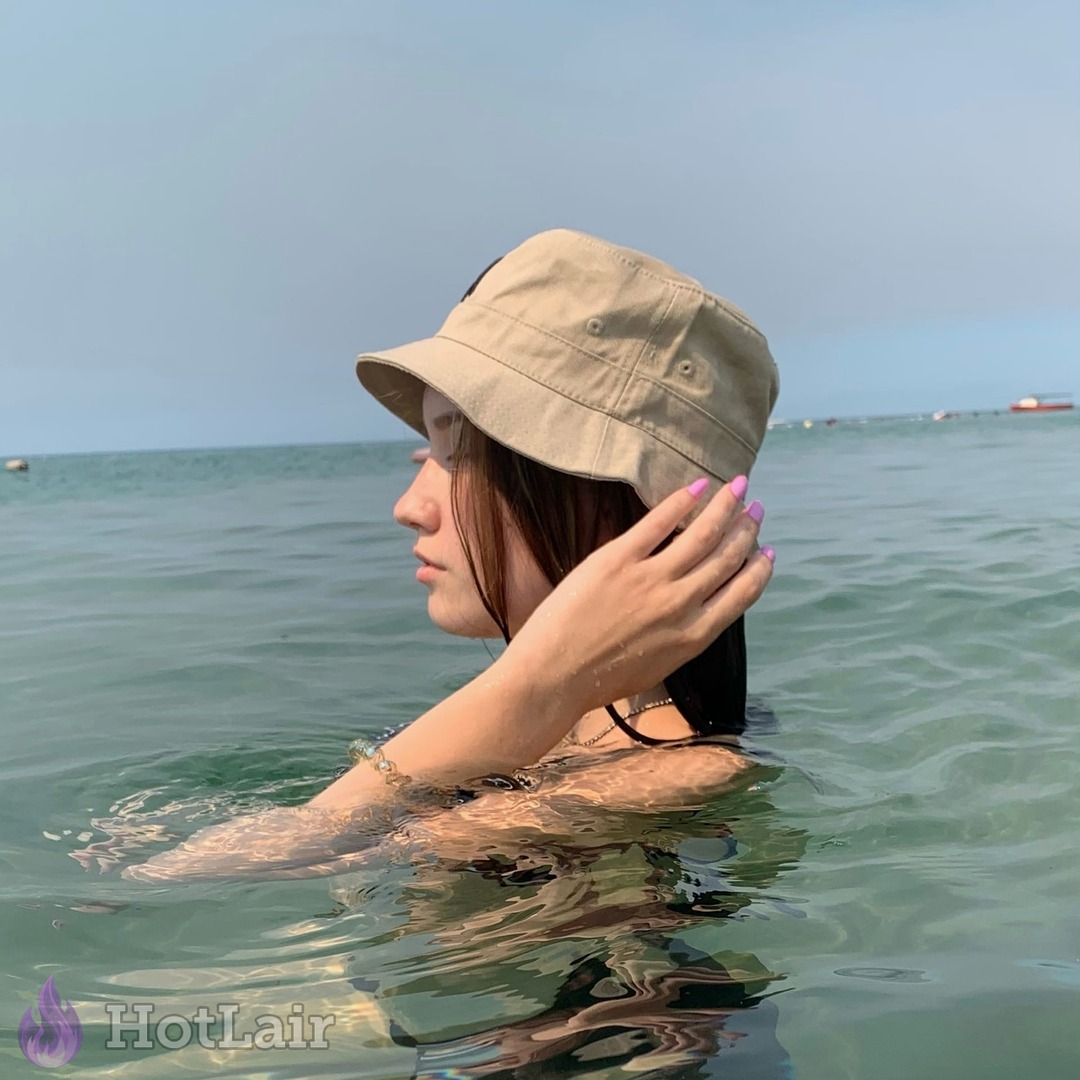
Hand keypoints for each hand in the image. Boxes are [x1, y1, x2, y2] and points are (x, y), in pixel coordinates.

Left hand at [504, 477, 771, 715]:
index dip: (758, 568)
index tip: (767, 550)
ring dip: (724, 507)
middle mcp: (681, 605)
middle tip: (756, 509)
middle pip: (726, 557)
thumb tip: (698, 611)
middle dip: (746, 529)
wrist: (554, 676)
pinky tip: (697, 486)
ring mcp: (651, 580)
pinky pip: (658, 523)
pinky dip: (681, 501)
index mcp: (694, 636)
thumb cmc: (598, 680)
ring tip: (738, 487)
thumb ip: (683, 637)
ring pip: (701, 534)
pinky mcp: (618, 560)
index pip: (742, 594)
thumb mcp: (658, 666)